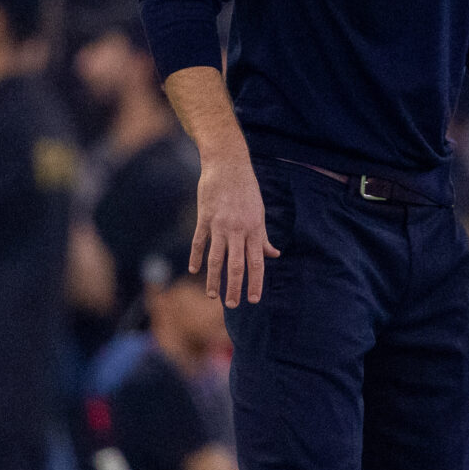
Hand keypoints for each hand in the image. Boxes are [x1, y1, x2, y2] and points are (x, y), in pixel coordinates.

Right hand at [191, 154, 277, 307]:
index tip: (253, 300)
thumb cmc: (247, 189)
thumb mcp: (260, 212)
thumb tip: (274, 255)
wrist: (228, 164)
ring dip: (214, 279)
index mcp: (255, 229)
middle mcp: (238, 229)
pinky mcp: (204, 218)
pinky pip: (199, 242)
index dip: (255, 283)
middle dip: (235, 288)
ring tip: (213, 294)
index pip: (256, 263)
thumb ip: (263, 237)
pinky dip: (196, 257)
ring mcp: (220, 224)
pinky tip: (194, 270)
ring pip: (216, 258)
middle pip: (236, 265)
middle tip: (232, 305)